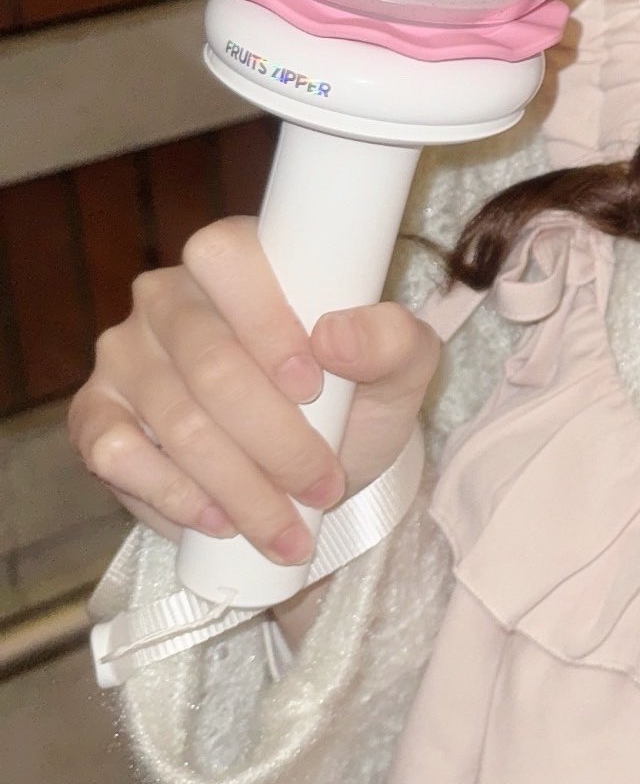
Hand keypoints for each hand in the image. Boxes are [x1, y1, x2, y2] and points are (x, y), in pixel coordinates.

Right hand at [68, 216, 438, 567]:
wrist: (315, 467)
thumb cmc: (353, 395)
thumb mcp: (399, 366)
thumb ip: (392, 339)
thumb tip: (336, 337)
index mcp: (238, 259)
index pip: (228, 257)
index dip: (267, 322)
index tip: (313, 388)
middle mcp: (169, 296)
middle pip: (211, 364)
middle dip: (276, 440)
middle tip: (322, 486)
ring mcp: (125, 355)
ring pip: (176, 423)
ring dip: (241, 487)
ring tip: (287, 526)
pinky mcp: (95, 417)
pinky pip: (117, 456)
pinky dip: (174, 497)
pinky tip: (219, 518)